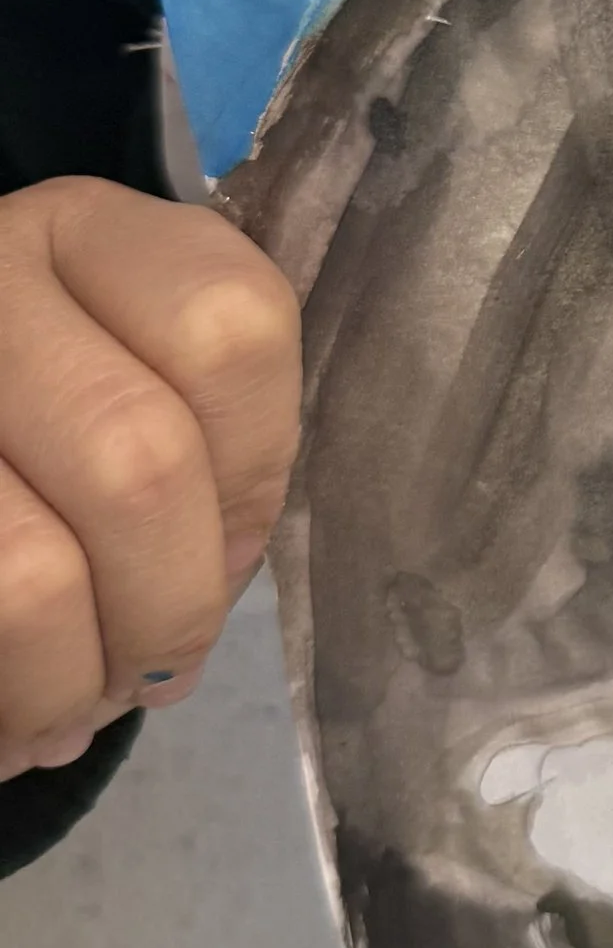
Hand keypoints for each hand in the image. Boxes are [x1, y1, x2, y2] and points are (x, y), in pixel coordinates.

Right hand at [0, 179, 300, 782]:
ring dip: (70, 680)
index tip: (227, 551)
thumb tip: (188, 620)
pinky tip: (14, 715)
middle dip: (167, 610)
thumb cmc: (41, 444)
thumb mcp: (132, 399)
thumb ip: (201, 468)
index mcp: (87, 232)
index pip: (231, 331)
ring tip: (73, 706)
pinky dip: (9, 698)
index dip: (253, 478)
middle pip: (137, 461)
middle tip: (153, 674)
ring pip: (28, 569)